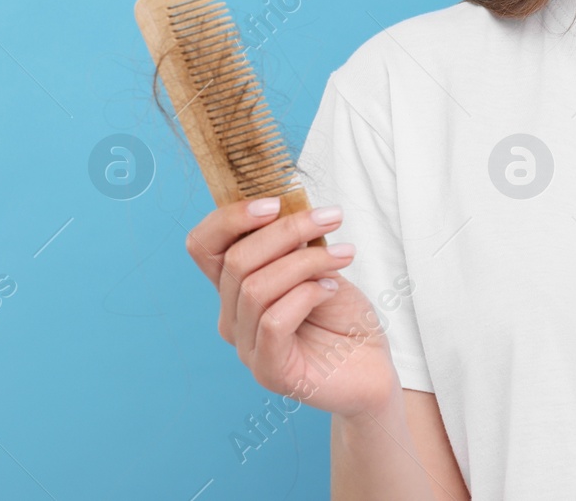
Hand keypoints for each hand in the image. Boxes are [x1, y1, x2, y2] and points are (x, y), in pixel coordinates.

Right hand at [184, 199, 399, 418]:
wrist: (372, 368)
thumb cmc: (344, 317)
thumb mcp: (318, 267)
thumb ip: (294, 245)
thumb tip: (285, 205)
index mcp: (236, 289)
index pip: (203, 247)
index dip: (230, 218)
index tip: (276, 201)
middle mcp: (233, 318)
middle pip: (236, 261)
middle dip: (287, 230)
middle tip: (333, 217)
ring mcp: (248, 348)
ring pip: (256, 287)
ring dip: (307, 260)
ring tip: (345, 254)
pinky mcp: (270, 372)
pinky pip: (274, 321)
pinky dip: (307, 294)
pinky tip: (332, 288)